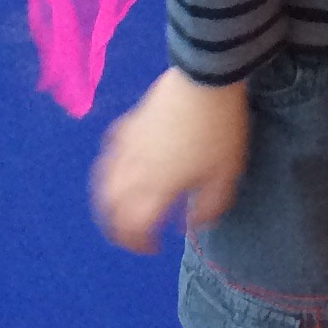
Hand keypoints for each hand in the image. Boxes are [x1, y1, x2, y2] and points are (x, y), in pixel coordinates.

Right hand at [90, 67, 247, 252]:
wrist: (204, 80)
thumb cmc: (218, 131)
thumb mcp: (225, 176)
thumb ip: (208, 208)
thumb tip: (190, 225)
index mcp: (155, 189)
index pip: (133, 227)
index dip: (139, 243)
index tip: (154, 247)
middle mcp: (132, 172)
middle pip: (109, 208)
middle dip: (116, 228)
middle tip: (133, 234)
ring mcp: (125, 147)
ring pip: (102, 182)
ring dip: (108, 202)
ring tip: (121, 207)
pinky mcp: (127, 125)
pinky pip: (110, 153)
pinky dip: (111, 169)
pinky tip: (122, 167)